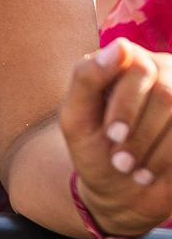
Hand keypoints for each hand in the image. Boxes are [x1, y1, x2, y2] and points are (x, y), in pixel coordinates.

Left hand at [61, 37, 171, 235]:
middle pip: (165, 94)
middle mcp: (161, 71)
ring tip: (132, 170)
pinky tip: (151, 174)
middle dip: (140, 133)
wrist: (120, 193)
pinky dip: (169, 160)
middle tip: (120, 162)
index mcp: (126, 62)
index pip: (136, 67)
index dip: (126, 105)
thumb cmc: (94, 148)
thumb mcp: (77, 117)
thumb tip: (121, 44)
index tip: (113, 136)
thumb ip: (87, 78)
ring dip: (155, 151)